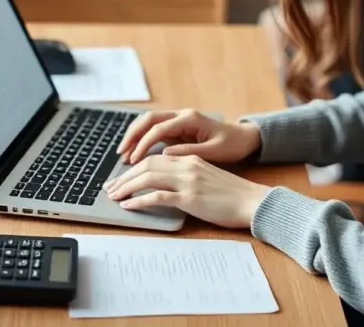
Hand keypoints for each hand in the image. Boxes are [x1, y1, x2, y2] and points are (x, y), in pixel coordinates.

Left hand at [104, 154, 270, 228]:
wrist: (253, 202)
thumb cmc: (233, 194)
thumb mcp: (208, 176)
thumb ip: (187, 175)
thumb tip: (165, 185)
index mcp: (190, 158)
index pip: (154, 157)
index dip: (134, 167)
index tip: (121, 178)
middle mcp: (187, 165)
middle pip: (146, 164)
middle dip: (124, 176)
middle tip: (109, 188)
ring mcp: (188, 181)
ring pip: (148, 177)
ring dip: (127, 187)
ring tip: (114, 196)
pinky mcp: (190, 198)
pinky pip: (157, 197)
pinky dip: (140, 200)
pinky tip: (129, 206)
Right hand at [116, 109, 261, 164]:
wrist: (244, 138)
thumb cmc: (232, 145)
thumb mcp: (214, 152)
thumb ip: (189, 152)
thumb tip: (164, 154)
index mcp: (190, 119)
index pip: (158, 128)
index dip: (143, 144)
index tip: (134, 160)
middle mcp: (181, 115)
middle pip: (148, 120)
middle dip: (132, 136)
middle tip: (121, 153)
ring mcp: (178, 120)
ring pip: (149, 123)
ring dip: (135, 137)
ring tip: (124, 155)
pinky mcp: (178, 128)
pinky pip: (155, 131)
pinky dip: (143, 140)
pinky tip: (136, 154)